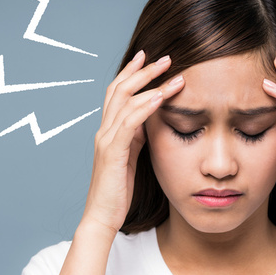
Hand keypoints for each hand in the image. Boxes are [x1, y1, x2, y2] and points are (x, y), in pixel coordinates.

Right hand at [81, 51, 184, 235]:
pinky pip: (129, 123)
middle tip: (166, 58)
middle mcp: (104, 131)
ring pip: (126, 102)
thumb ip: (136, 138)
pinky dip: (145, 107)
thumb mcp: (130, 158)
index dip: (131, 73)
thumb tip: (150, 121)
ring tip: (173, 74)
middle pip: (120, 90)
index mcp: (108, 131)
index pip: (117, 93)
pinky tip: (161, 97)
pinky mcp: (112, 152)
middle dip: (143, 71)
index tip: (148, 58)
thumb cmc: (117, 192)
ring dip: (151, 85)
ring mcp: (106, 140)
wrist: (102, 216)